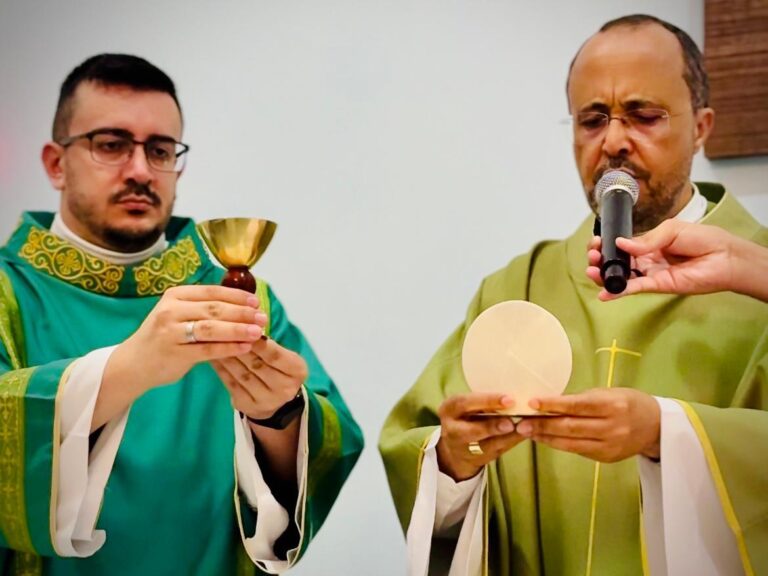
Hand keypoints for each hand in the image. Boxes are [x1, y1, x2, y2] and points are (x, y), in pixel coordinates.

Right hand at [96, 285, 264, 430]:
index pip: (212, 291)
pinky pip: (207, 349)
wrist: (133, 364)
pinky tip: (244, 347)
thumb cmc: (163, 337)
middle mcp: (171, 310)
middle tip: (263, 317)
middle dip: (243, 313)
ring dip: (239, 329)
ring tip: (258, 332)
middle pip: (214, 309)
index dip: (237, 296)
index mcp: (175, 296)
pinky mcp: (174, 353)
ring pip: (212, 328)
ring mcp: (171, 332)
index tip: (256, 301)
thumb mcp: (177, 314)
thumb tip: (243, 305)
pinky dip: (228, 348)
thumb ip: (203, 308)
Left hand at [211, 337, 307, 420]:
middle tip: (223, 331)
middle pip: (257, 364)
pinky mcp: (247, 406)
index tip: (244, 328)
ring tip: (215, 341)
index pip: (275, 355)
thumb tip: (246, 324)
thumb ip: (268, 343)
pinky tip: (213, 356)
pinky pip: (230, 384)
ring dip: (227, 356)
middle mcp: (284, 388)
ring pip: (241, 374)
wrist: (276, 401)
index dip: (258, 343)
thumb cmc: (278, 368)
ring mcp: (265, 400)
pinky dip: (220, 368)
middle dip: (239, 347)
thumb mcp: (283, 355)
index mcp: (297, 371)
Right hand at [436, 393, 522, 480]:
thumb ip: (483, 402)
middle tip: (512, 422)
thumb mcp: (467, 405)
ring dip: (508, 437)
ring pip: (487, 445)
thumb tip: (512, 397)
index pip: (466, 403)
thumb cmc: (466, 415)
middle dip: (493, 426)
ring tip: (526, 428)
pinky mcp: (477, 460)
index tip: (509, 400)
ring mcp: (463, 448)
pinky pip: (497, 451)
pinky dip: (512, 442)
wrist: (455, 445)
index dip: (488, 401)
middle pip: (472, 430)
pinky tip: (524, 434)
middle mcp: (452, 430)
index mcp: (449, 408)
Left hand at [516, 388, 659, 461]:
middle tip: (521, 423)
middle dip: (543, 425)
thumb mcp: (607, 394)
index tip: (532, 403)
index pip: (577, 406)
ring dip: (546, 438)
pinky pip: (578, 450)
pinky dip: (559, 444)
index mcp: (612, 406)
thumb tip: (549, 404)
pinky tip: (545, 439)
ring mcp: (609, 446)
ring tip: (527, 432)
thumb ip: (581, 400)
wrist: (655, 426)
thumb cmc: (626, 402)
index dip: (553, 405)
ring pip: (571, 443)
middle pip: (570, 427)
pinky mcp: (606, 458)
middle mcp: (611, 427)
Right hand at [586, 220, 763, 300]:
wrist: (725, 257)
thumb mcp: (672, 230)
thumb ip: (646, 239)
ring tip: (592, 270)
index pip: (621, 245)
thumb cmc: (703, 240)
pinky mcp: (657, 286)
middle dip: (600, 260)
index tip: (595, 243)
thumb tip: (621, 243)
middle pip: (616, 262)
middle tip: (592, 257)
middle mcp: (646, 259)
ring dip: (604, 275)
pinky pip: (634, 289)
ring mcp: (650, 274)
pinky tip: (604, 293)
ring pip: (621, 276)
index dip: (606, 245)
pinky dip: (618, 291)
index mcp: (648, 243)